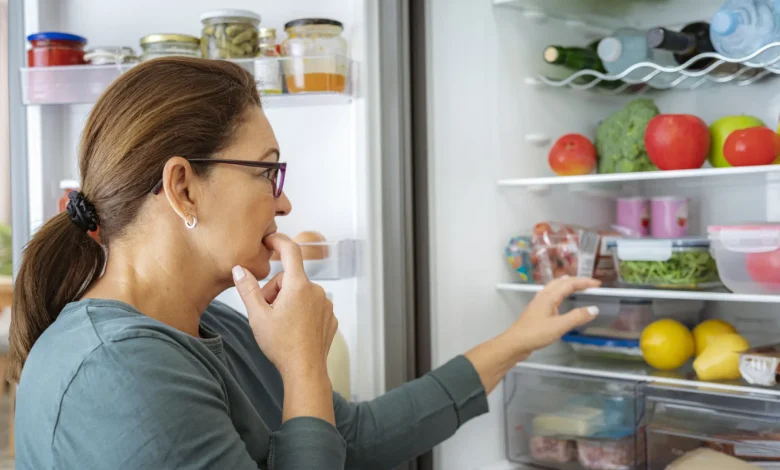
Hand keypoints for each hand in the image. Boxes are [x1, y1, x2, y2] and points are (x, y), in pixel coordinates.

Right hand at [232, 234, 336, 378]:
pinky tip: (294, 330)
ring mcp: (325, 304)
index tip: (269, 240)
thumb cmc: (281, 345)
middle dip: (275, 290)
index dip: (278, 241)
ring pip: (301, 293)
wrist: (305, 370)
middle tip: (266, 312)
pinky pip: (312, 306)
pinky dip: (301, 312)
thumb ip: (247, 289)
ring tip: (280, 324)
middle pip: (290, 278)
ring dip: (288, 302)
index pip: (290, 251)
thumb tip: (239, 269)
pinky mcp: (330, 317)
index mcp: (298, 286)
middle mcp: (316, 291)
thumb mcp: (257, 315)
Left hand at [509, 276, 601, 357]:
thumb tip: (594, 309)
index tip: (598, 284)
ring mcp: (538, 303)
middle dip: (576, 281)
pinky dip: (559, 293)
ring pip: (554, 288)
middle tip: (590, 285)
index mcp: (549, 297)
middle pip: (561, 282)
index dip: (584, 282)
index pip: (569, 284)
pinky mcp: (536, 311)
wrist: (515, 343)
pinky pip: (550, 296)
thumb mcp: (559, 326)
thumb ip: (577, 317)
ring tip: (577, 286)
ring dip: (566, 285)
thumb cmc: (535, 334)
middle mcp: (543, 296)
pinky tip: (559, 300)